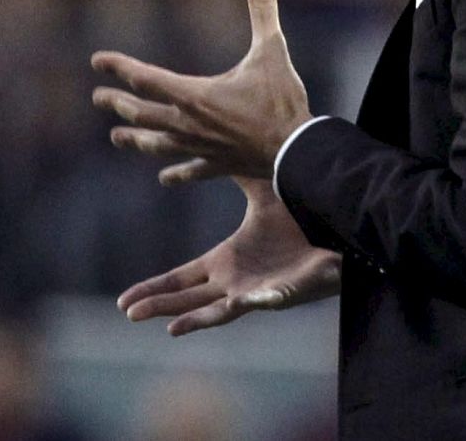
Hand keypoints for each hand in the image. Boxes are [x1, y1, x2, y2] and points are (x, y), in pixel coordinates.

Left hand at [92, 0, 309, 180]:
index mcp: (194, 95)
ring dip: (136, 139)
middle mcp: (189, 124)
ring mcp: (201, 148)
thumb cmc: (282, 101)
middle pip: (142, 113)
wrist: (298, 154)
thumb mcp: (272, 50)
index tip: (97, 60)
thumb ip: (262, 9)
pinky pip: (191, 171)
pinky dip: (176, 173)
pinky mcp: (218, 166)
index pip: (145, 78)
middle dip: (118, 104)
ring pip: (158, 144)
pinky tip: (165, 177)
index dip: (119, 67)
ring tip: (115, 137)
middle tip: (97, 98)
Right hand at [119, 178, 340, 334]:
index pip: (182, 278)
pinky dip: (247, 304)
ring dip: (192, 319)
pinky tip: (233, 305)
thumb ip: (228, 168)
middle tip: (128, 313)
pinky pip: (261, 300)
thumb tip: (205, 141)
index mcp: (226, 260)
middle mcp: (236, 280)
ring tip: (165, 326)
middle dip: (158, 305)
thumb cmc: (300, 214)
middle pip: (188, 298)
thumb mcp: (257, 187)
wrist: (338, 226)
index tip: (127, 299)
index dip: (156, 287)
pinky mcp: (281, 292)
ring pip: (216, 310)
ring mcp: (257, 290)